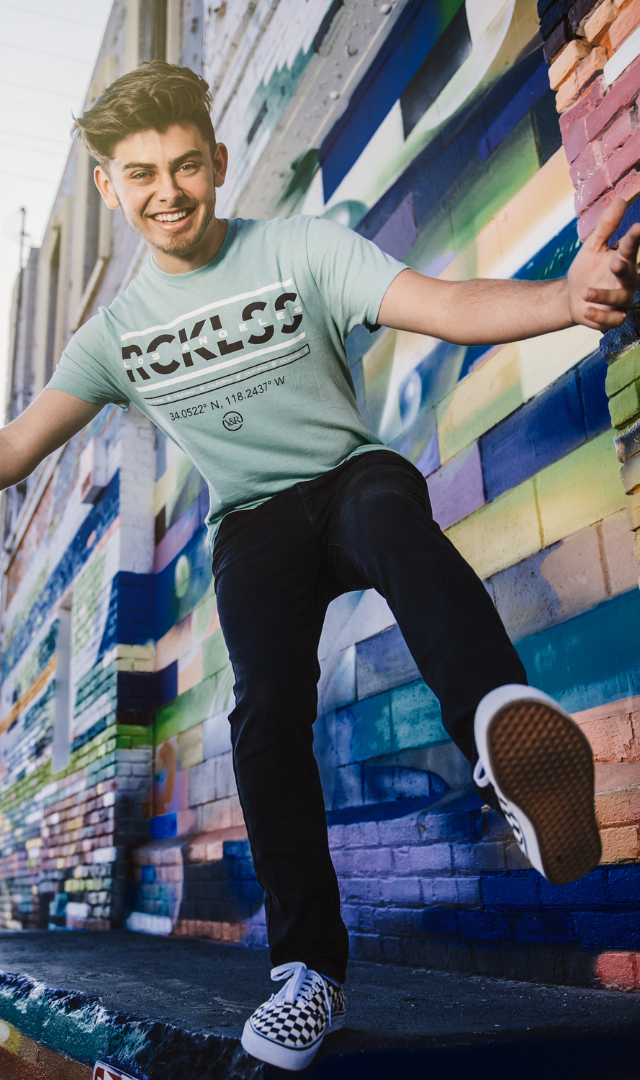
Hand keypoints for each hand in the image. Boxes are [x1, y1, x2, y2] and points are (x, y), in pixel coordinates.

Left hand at [567, 197, 639, 330]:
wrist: (571, 297)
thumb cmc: (586, 269)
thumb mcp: (592, 246)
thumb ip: (607, 226)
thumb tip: (620, 199)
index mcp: (623, 260)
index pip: (631, 247)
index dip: (635, 238)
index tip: (638, 227)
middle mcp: (627, 281)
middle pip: (630, 274)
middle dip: (624, 269)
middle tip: (615, 262)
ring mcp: (622, 301)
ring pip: (620, 299)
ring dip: (603, 296)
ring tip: (585, 292)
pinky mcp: (613, 319)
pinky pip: (612, 320)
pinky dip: (599, 315)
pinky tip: (585, 309)